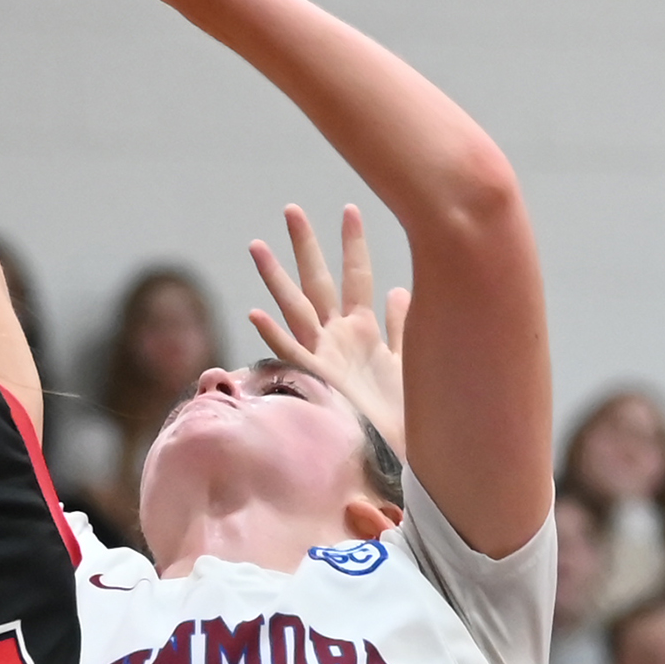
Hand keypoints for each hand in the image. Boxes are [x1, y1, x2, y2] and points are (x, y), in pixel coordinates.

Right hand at [247, 204, 407, 459]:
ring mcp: (324, 359)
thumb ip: (400, 326)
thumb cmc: (405, 412)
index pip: (355, 277)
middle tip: (291, 209)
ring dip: (276, 280)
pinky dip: (275, 336)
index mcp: (361, 332)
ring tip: (257, 246)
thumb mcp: (407, 359)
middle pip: (317, 283)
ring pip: (296, 310)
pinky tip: (257, 314)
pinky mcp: (318, 383)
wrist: (401, 454)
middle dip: (305, 247)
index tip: (350, 209)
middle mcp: (337, 340)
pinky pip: (293, 356)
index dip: (352, 244)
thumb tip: (399, 291)